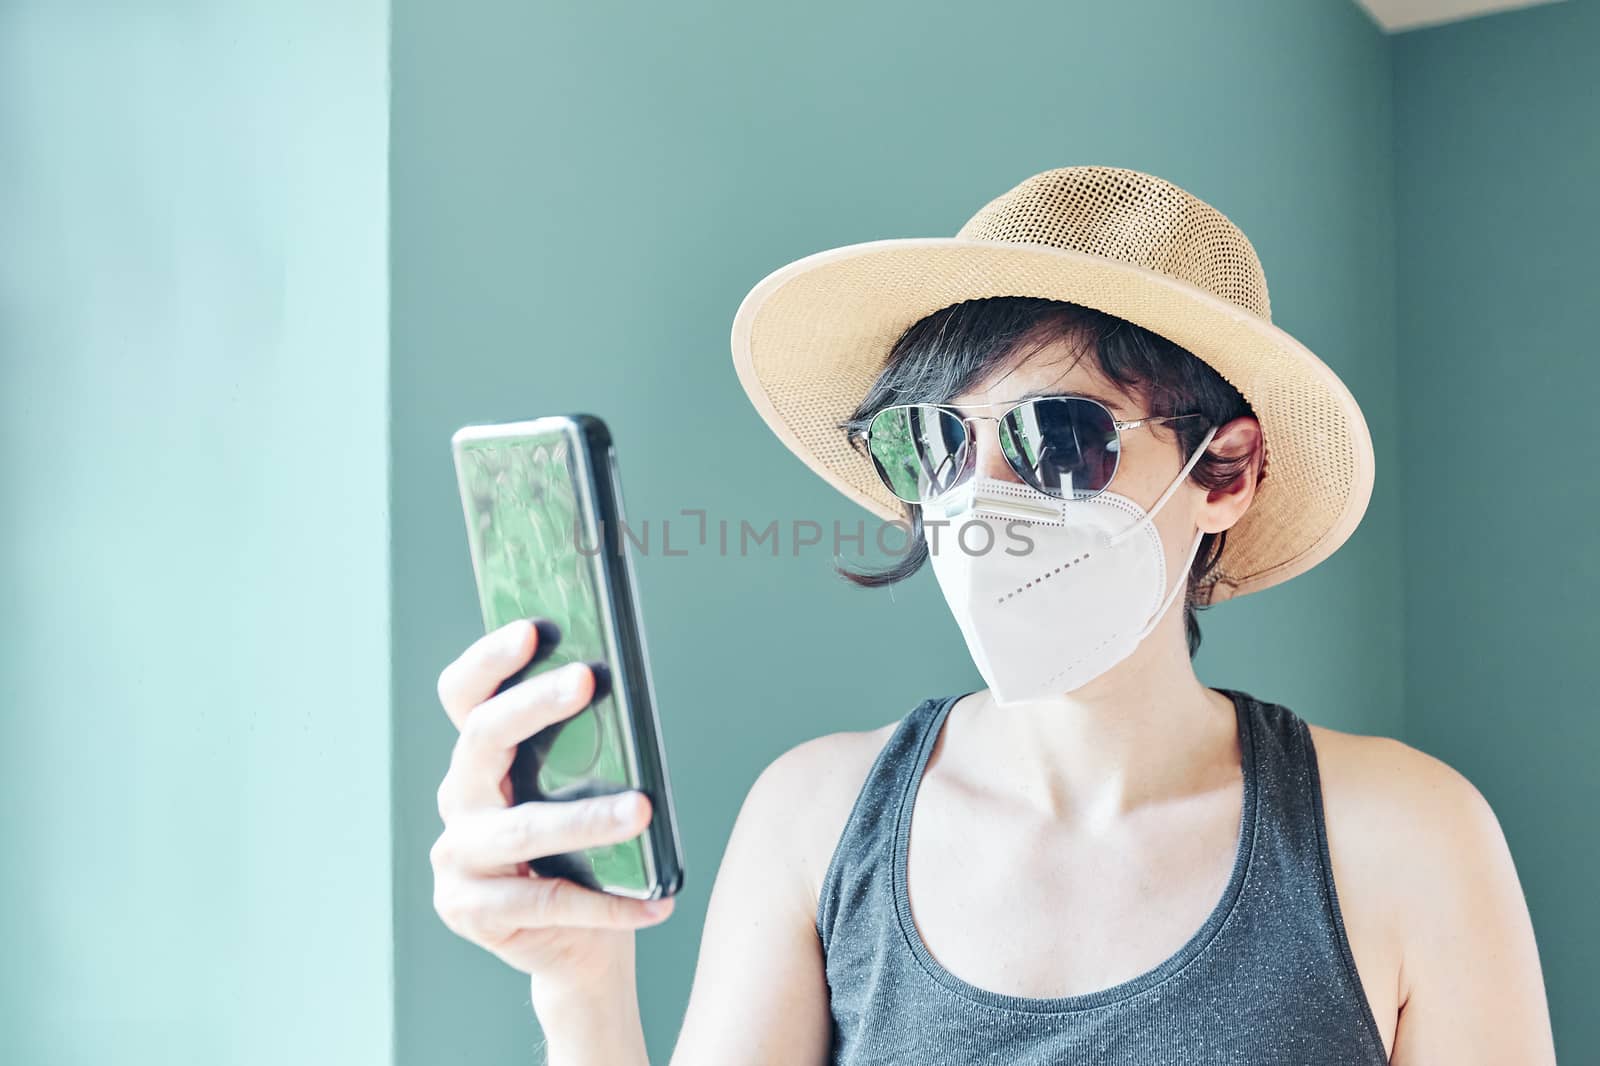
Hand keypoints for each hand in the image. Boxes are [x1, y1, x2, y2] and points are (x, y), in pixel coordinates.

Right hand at [431, 619, 674, 1000]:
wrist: (575, 944)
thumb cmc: (583, 853)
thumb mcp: (581, 794)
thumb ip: (585, 751)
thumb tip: (626, 689)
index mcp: (479, 758)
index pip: (465, 695)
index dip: (489, 659)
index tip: (532, 628)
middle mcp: (458, 798)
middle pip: (482, 738)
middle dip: (534, 704)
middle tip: (587, 680)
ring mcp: (456, 857)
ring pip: (522, 828)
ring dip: (588, 819)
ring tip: (643, 811)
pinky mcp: (469, 910)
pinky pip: (545, 902)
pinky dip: (607, 906)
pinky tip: (657, 902)